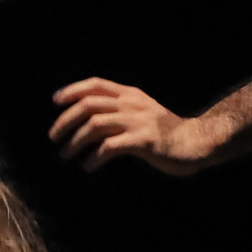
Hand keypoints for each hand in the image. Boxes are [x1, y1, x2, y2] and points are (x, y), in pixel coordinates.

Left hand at [49, 77, 209, 173]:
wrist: (197, 142)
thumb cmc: (166, 132)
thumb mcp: (142, 113)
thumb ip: (120, 111)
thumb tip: (88, 121)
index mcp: (131, 95)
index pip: (95, 84)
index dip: (72, 90)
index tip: (55, 101)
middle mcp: (132, 104)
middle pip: (88, 105)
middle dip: (65, 121)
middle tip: (54, 138)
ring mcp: (138, 122)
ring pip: (94, 125)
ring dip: (75, 141)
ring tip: (66, 155)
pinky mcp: (143, 141)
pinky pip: (109, 147)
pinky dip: (94, 157)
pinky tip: (89, 167)